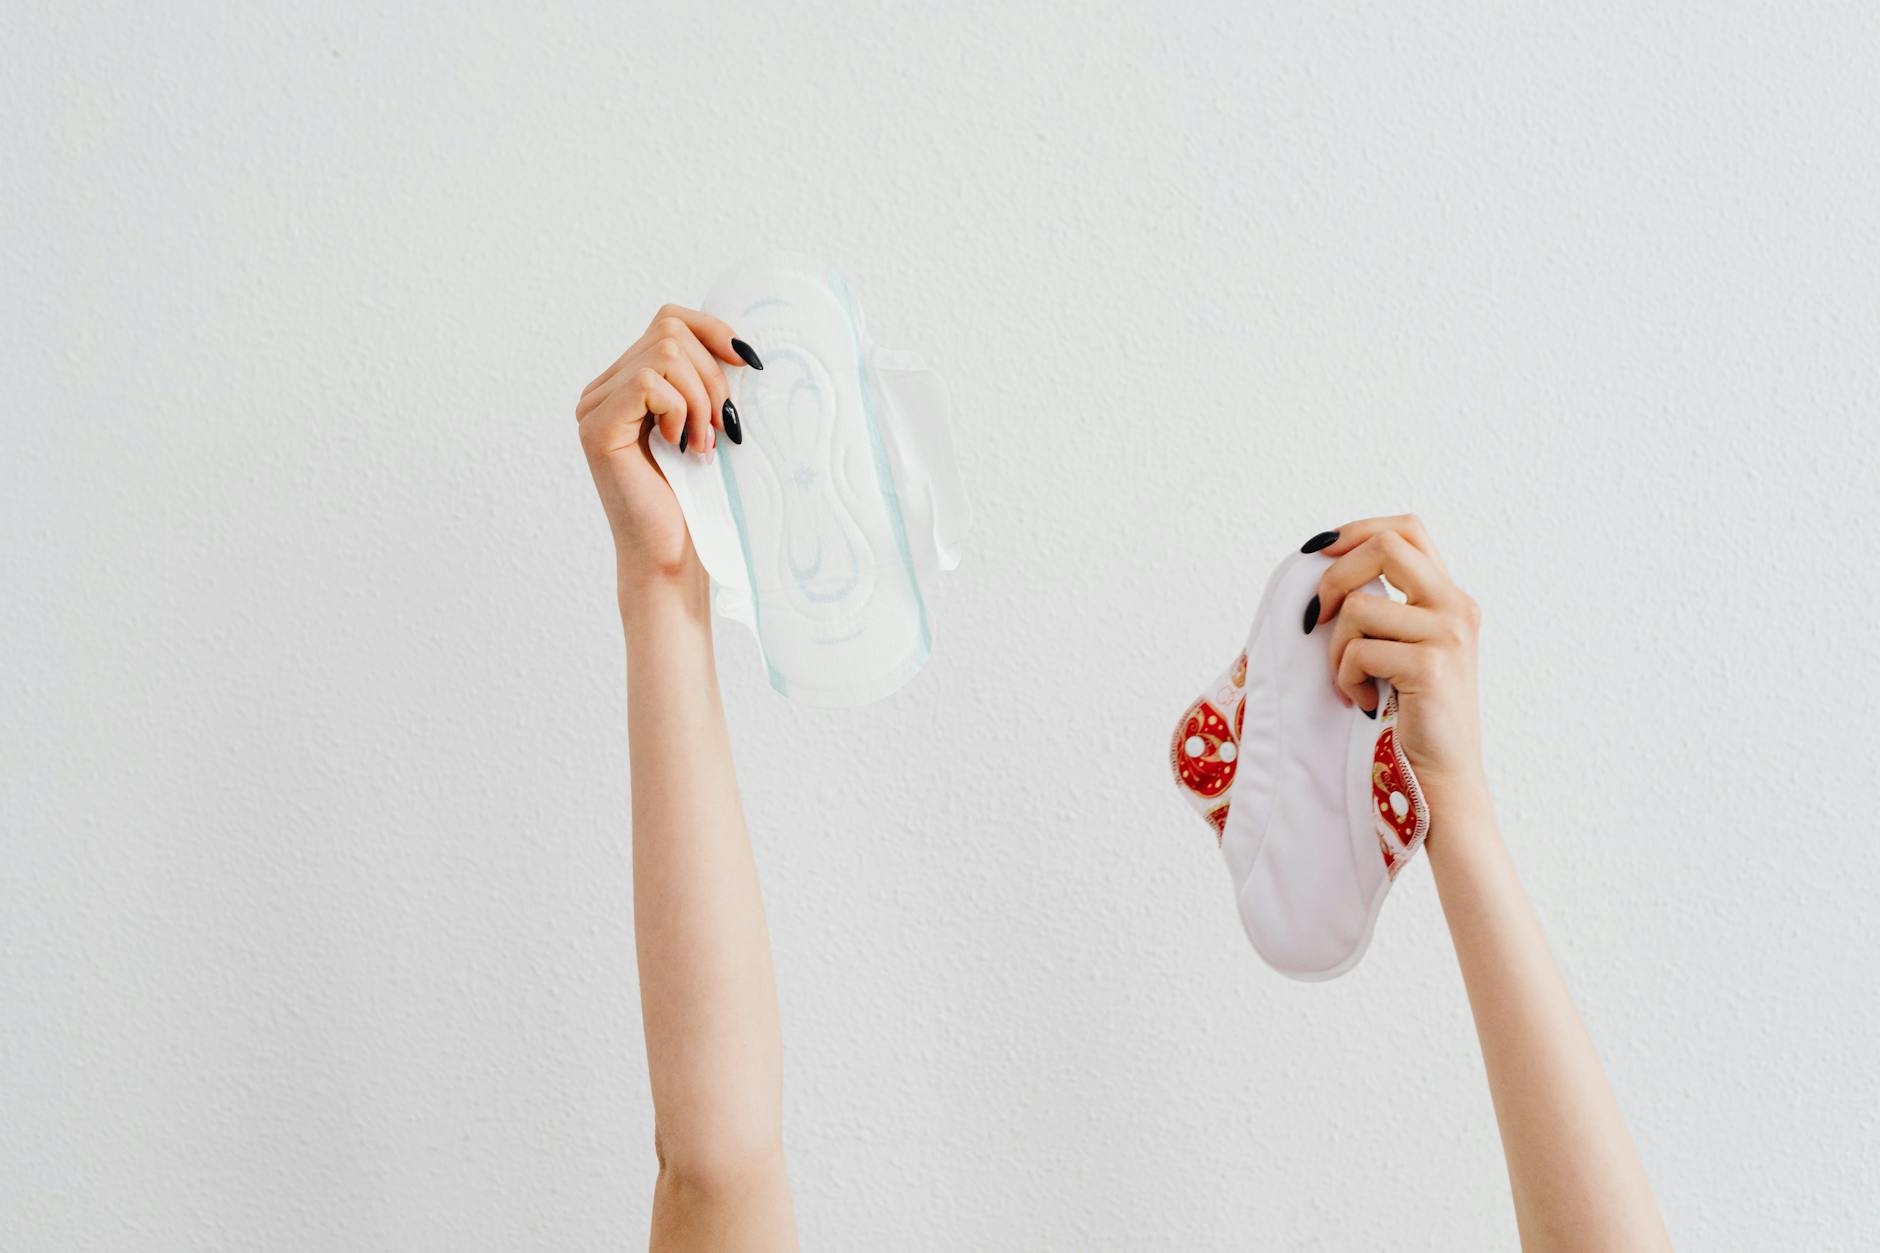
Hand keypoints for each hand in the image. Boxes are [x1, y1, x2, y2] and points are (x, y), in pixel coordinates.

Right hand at [574, 305, 757, 587]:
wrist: (675, 559)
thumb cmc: (697, 500)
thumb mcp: (712, 424)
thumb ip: (709, 380)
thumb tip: (742, 345)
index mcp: (628, 383)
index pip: (670, 320)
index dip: (715, 331)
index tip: (750, 366)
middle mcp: (603, 389)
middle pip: (670, 331)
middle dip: (713, 376)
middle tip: (723, 429)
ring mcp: (593, 407)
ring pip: (664, 352)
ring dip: (701, 398)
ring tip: (704, 444)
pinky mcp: (596, 428)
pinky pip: (647, 384)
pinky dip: (680, 411)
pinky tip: (682, 449)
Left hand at [1306, 515, 1485, 813]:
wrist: (1444, 779)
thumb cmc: (1411, 717)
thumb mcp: (1403, 648)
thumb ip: (1386, 609)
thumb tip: (1322, 568)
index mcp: (1449, 597)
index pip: (1406, 529)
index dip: (1356, 530)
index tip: (1318, 552)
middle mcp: (1456, 607)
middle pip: (1386, 546)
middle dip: (1334, 577)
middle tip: (1317, 619)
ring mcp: (1448, 634)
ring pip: (1360, 606)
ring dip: (1337, 647)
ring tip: (1351, 680)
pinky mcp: (1432, 667)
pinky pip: (1361, 650)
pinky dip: (1346, 677)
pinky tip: (1365, 701)